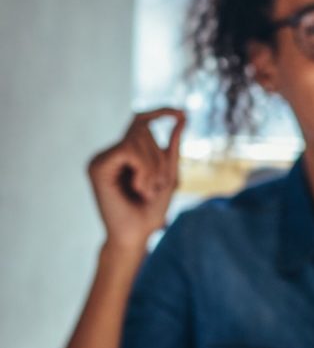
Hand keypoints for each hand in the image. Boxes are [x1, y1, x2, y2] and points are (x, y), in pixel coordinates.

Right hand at [87, 108, 185, 252]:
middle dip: (159, 156)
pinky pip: (129, 149)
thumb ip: (173, 147)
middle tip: (156, 186)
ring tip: (147, 189)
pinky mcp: (98, 166)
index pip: (140, 121)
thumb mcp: (168, 174)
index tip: (183, 112)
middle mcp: (111, 154)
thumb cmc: (151, 210)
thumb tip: (183, 117)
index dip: (160, 111)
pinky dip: (143, 168)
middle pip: (143, 129)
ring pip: (138, 137)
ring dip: (153, 165)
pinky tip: (138, 187)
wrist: (135, 236)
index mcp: (125, 154)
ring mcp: (102, 159)